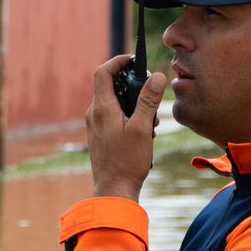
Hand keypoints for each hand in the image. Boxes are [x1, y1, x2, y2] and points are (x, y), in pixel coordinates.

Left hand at [86, 55, 167, 201]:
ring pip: (114, 103)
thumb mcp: (143, 128)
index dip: (117, 62)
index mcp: (102, 108)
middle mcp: (94, 114)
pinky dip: (128, 117)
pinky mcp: (99, 136)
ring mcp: (95, 125)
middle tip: (151, 96)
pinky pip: (113, 117)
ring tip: (151, 121)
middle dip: (132, 86)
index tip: (133, 61)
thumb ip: (148, 101)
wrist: (114, 189)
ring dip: (133, 104)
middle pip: (111, 86)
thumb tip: (156, 76)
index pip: (103, 72)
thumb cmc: (128, 161)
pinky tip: (143, 133)